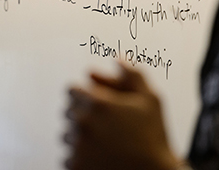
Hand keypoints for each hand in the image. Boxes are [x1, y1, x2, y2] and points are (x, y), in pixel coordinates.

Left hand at [64, 61, 180, 169]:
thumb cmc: (153, 135)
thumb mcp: (151, 99)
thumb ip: (133, 74)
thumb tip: (117, 59)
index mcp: (98, 103)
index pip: (71, 90)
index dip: (84, 95)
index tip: (95, 104)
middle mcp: (84, 122)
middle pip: (67, 111)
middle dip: (81, 114)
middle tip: (103, 125)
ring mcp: (77, 146)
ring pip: (65, 134)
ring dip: (78, 136)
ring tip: (102, 143)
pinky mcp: (74, 165)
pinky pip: (66, 155)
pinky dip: (79, 157)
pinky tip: (99, 157)